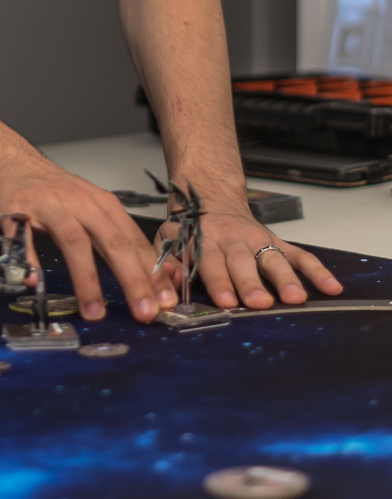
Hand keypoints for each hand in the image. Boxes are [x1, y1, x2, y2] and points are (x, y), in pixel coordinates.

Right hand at [0, 149, 177, 321]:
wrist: (7, 159)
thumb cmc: (52, 190)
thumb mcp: (90, 208)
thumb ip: (115, 239)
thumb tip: (150, 277)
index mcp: (102, 204)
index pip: (134, 241)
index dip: (153, 273)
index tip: (168, 302)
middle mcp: (80, 202)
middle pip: (113, 241)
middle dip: (132, 279)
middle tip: (145, 312)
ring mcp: (48, 205)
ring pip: (74, 241)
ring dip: (87, 279)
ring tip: (95, 312)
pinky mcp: (17, 211)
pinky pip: (24, 239)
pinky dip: (31, 262)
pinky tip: (36, 283)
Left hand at [155, 206, 342, 308]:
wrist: (210, 195)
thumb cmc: (190, 226)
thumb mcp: (169, 238)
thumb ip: (168, 262)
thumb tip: (168, 285)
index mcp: (205, 240)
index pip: (211, 262)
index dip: (218, 281)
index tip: (226, 300)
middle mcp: (233, 240)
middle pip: (243, 263)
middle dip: (251, 283)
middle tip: (259, 303)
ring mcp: (258, 240)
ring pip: (273, 258)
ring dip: (285, 278)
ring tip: (295, 298)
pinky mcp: (277, 242)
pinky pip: (300, 255)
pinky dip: (316, 271)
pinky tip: (331, 287)